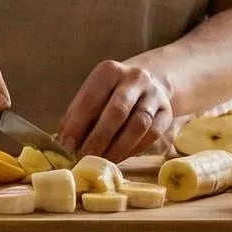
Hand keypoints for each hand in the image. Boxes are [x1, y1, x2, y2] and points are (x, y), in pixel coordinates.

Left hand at [61, 59, 178, 161]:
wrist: (146, 85)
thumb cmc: (109, 95)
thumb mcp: (90, 97)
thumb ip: (76, 118)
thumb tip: (65, 146)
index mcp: (109, 71)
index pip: (91, 99)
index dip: (77, 125)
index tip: (68, 146)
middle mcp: (135, 78)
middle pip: (117, 111)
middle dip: (99, 138)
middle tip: (86, 157)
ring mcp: (154, 94)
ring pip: (138, 125)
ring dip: (118, 147)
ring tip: (103, 161)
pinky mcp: (167, 111)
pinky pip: (152, 135)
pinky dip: (134, 149)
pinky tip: (120, 157)